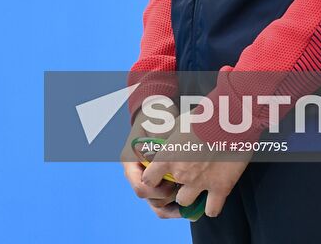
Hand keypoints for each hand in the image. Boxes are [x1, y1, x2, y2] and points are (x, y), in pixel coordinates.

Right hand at [121, 104, 183, 219]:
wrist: (156, 112)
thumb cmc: (156, 116)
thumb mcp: (159, 124)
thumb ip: (164, 141)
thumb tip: (172, 156)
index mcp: (130, 161)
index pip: (140, 186)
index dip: (156, 189)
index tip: (172, 183)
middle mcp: (136, 173)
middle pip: (149, 198)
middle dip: (167, 197)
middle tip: (183, 190)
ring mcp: (147, 179)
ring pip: (156, 204)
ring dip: (172, 206)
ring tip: (190, 205)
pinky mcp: (157, 181)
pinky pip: (163, 201)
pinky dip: (174, 206)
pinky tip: (189, 208)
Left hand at [139, 111, 253, 218]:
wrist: (231, 116)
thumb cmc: (204, 115)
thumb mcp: (179, 124)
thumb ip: (170, 140)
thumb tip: (163, 145)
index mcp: (168, 157)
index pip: (148, 180)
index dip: (153, 179)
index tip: (159, 175)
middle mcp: (182, 174)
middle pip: (170, 194)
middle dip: (176, 187)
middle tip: (185, 178)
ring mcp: (201, 183)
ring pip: (186, 204)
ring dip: (191, 197)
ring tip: (198, 187)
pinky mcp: (221, 188)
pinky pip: (211, 210)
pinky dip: (211, 206)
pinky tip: (214, 197)